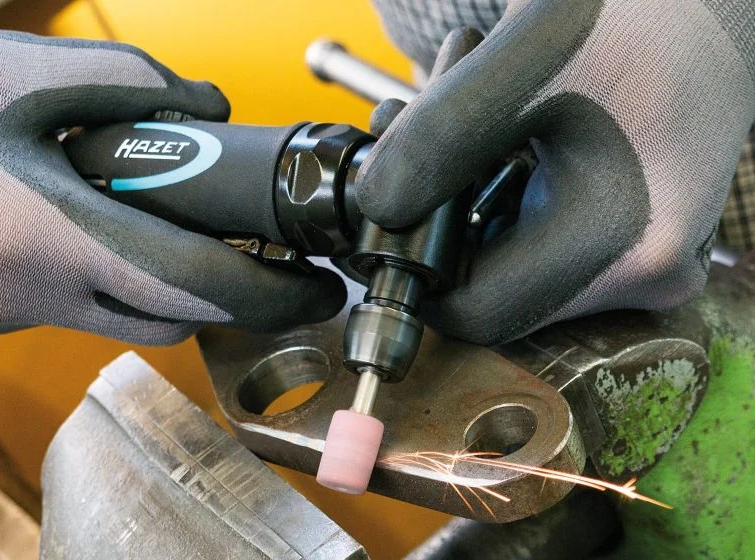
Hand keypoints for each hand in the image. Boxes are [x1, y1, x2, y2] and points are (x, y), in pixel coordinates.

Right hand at [0, 22, 344, 343]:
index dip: (271, 294)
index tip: (317, 290)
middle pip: (167, 318)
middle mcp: (22, 292)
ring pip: (121, 321)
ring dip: (166, 290)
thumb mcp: (30, 69)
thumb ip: (139, 85)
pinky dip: (111, 284)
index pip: (194, 285)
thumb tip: (213, 110)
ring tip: (184, 238)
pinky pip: (75, 311)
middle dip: (223, 297)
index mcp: (40, 232)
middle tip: (258, 258)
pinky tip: (111, 238)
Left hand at [357, 0, 754, 344]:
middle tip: (406, 128)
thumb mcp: (526, 60)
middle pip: (494, 284)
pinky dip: (498, 187)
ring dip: (462, 192)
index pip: (479, 314)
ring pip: (514, 257)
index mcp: (628, 244)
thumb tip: (376, 208)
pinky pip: (546, 237)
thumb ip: (438, 139)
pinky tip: (484, 124)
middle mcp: (648, 270)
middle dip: (436, 214)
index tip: (384, 203)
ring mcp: (648, 257)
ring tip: (444, 103)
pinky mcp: (639, 235)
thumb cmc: (638, 14)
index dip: (416, 269)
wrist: (709, 2)